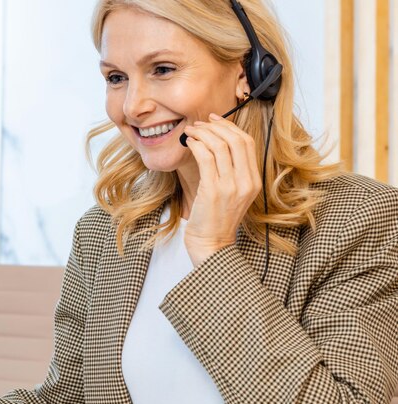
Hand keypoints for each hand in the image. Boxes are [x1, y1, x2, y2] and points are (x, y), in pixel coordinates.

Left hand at [182, 113, 261, 266]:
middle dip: (216, 126)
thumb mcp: (233, 193)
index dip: (230, 127)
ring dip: (203, 133)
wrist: (211, 243)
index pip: (247, 143)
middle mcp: (246, 182)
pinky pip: (206, 158)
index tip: (215, 120)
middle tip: (199, 123)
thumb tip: (216, 141)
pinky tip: (189, 143)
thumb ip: (231, 170)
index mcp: (253, 181)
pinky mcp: (213, 190)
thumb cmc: (216, 218)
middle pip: (236, 140)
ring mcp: (231, 186)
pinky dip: (196, 145)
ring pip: (220, 146)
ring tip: (191, 132)